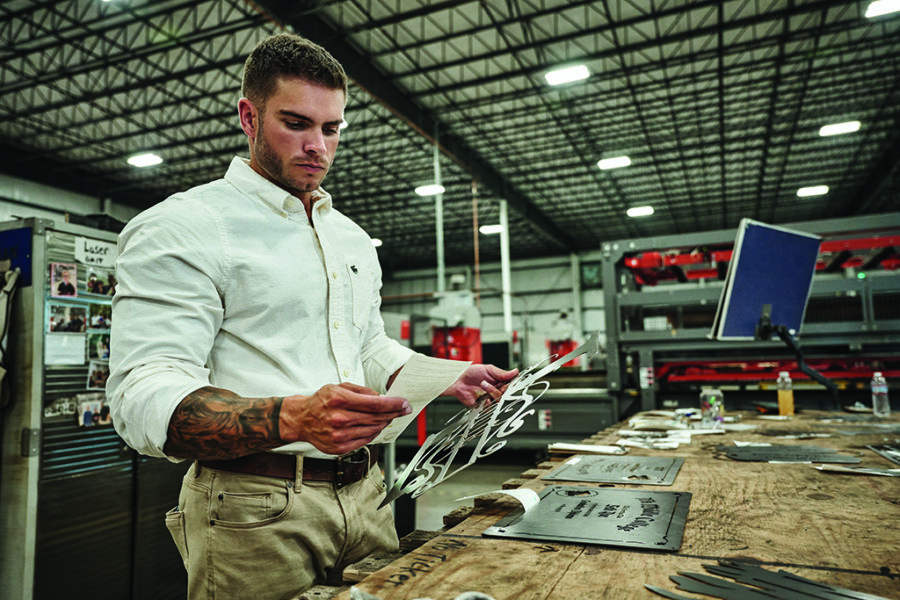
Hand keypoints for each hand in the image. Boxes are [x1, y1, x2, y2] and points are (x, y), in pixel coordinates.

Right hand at [280, 383, 410, 454]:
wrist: (300, 420)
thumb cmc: (321, 401)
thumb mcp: (339, 387)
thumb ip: (361, 391)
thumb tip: (382, 398)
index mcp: (339, 400)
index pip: (375, 404)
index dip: (394, 404)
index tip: (404, 403)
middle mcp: (339, 419)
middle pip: (377, 418)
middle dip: (394, 413)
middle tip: (403, 410)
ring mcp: (339, 435)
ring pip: (373, 430)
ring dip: (384, 423)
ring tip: (389, 417)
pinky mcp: (339, 448)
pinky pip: (365, 441)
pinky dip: (374, 433)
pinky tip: (376, 426)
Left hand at [443, 364, 518, 406]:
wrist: (457, 381)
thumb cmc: (470, 373)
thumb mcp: (488, 369)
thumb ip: (501, 373)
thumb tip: (515, 372)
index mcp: (498, 381)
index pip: (510, 384)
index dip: (511, 384)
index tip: (510, 382)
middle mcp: (495, 390)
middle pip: (506, 393)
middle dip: (501, 388)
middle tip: (494, 383)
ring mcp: (489, 398)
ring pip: (498, 400)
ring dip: (492, 391)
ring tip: (483, 384)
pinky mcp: (483, 405)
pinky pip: (490, 408)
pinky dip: (487, 402)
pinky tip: (482, 396)